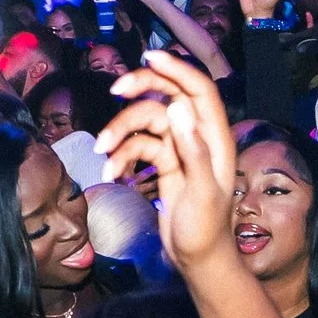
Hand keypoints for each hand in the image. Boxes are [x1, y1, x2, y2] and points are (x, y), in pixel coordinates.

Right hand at [97, 50, 238, 276]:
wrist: (196, 260)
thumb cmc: (206, 230)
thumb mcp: (202, 191)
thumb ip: (192, 149)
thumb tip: (176, 108)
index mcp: (215, 137)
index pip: (198, 89)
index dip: (177, 69)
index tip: (149, 57)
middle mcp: (197, 136)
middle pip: (167, 95)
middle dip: (141, 90)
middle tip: (116, 88)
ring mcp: (178, 148)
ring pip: (145, 122)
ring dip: (120, 133)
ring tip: (102, 153)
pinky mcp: (162, 163)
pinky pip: (137, 146)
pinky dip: (121, 157)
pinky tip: (112, 175)